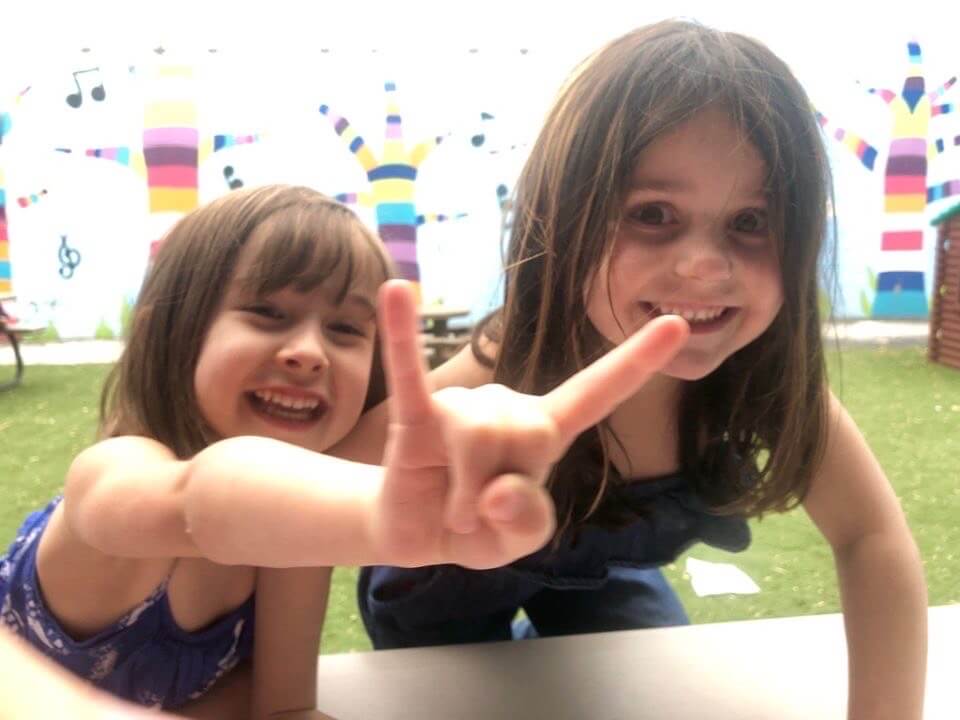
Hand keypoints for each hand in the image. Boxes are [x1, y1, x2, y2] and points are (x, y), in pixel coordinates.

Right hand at [373, 280, 688, 569]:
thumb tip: (501, 489)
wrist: (419, 533)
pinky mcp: (417, 415)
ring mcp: (461, 407)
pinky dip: (404, 338)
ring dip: (463, 496)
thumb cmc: (479, 527)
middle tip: (479, 515)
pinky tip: (395, 292)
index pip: (597, 392)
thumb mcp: (518, 541)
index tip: (677, 324)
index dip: (636, 362)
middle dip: (497, 496)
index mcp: (545, 430)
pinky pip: (411, 374)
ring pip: (475, 436)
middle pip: (520, 436)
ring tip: (454, 508)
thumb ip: (528, 523)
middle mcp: (508, 406)